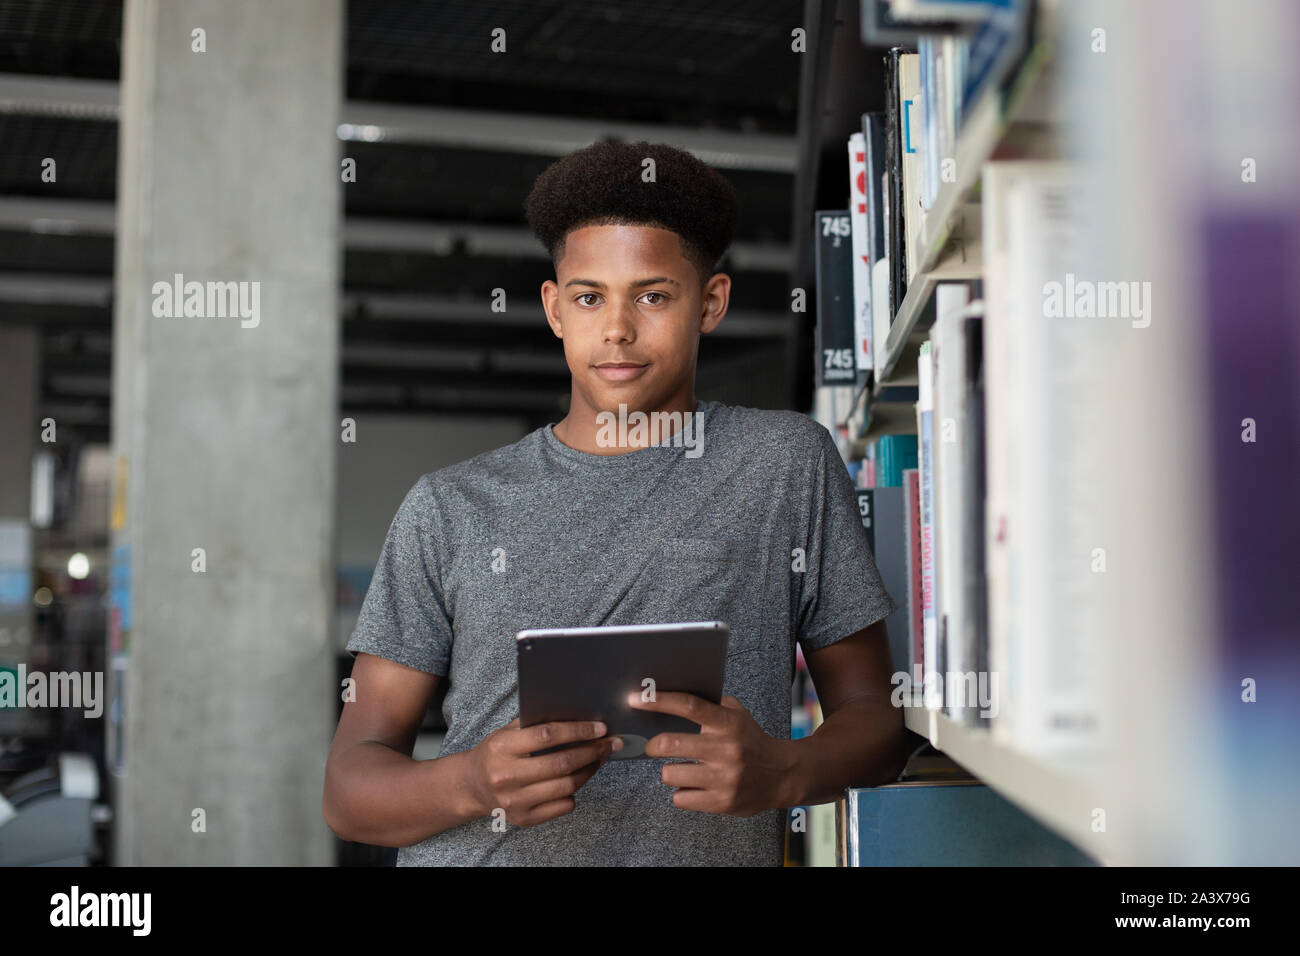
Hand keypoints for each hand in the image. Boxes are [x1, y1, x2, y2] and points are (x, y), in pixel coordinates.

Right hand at [466, 718, 622, 826]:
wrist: (472, 787)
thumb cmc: (494, 754)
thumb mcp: (506, 732)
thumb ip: (534, 723)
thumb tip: (576, 714)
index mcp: (501, 748)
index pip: (547, 735)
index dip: (578, 731)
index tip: (599, 728)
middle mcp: (506, 776)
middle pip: (561, 763)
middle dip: (592, 751)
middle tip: (610, 743)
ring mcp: (515, 801)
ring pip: (566, 786)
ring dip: (589, 770)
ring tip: (599, 758)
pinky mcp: (524, 819)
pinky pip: (563, 806)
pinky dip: (576, 791)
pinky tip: (579, 778)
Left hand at [629, 692, 795, 816]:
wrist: (783, 774)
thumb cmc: (750, 740)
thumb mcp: (736, 714)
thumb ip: (708, 704)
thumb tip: (668, 696)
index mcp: (727, 723)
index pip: (688, 706)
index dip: (658, 701)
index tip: (635, 699)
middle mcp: (726, 749)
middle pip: (670, 743)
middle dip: (653, 745)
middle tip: (653, 746)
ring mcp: (725, 778)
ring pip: (670, 774)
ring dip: (669, 771)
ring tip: (682, 769)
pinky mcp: (723, 803)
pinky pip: (680, 798)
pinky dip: (682, 793)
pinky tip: (695, 786)